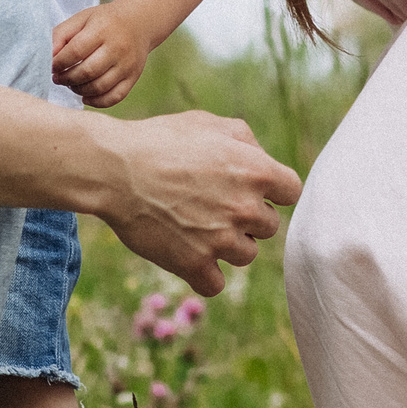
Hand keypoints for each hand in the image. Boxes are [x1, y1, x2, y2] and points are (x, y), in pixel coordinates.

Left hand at [51, 2, 154, 107]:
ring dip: (78, 90)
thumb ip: (61, 34)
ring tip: (71, 84)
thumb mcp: (82, 19)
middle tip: (58, 78)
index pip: (76, 51)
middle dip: (66, 78)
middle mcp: (117, 48)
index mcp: (102, 29)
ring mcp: (127, 64)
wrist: (139, 23)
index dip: (59, 62)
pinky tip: (85, 96)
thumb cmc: (103, 21)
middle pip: (87, 71)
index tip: (52, 66)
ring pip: (99, 87)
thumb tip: (47, 56)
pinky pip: (114, 97)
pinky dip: (96, 101)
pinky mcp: (133, 77)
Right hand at [94, 111, 301, 294]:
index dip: (271, 190)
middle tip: (213, 204)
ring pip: (246, 255)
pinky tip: (190, 254)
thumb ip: (246, 141)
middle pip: (269, 226)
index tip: (248, 187)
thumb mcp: (208, 123)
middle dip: (246, 216)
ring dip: (229, 244)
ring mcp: (221, 240)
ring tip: (199, 226)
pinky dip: (205, 274)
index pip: (291, 192)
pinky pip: (216, 284)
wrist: (115, 170)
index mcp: (255, 171)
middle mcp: (245, 208)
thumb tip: (263, 162)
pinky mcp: (194, 265)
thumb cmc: (160, 140)